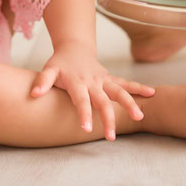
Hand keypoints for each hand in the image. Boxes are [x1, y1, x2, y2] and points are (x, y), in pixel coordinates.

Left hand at [30, 43, 155, 139]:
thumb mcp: (49, 70)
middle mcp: (93, 82)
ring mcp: (104, 80)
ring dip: (130, 103)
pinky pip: (127, 83)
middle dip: (108, 119)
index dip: (84, 114)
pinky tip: (152, 94)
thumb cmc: (60, 63)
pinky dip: (139, 88)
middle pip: (103, 101)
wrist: (74, 48)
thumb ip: (42, 82)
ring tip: (139, 117)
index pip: (81, 100)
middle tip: (111, 137)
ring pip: (120, 91)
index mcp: (77, 82)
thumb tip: (33, 93)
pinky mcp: (111, 79)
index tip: (87, 129)